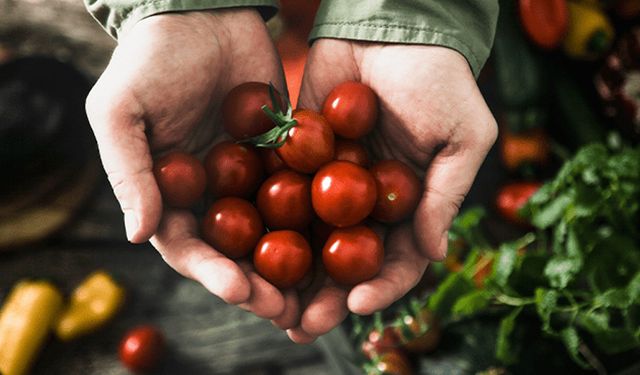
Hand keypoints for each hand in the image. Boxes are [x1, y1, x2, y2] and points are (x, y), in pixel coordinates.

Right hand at [85, 9, 289, 318]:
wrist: (203, 13)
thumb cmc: (149, 59)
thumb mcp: (121, 111)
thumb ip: (127, 172)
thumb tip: (137, 235)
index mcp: (170, 194)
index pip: (189, 247)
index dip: (212, 273)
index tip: (241, 291)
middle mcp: (211, 194)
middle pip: (237, 252)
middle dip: (260, 284)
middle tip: (289, 310)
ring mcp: (249, 177)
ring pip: (273, 231)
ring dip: (294, 265)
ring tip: (319, 293)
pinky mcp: (283, 155)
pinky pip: (303, 190)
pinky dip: (319, 218)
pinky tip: (341, 240)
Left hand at [283, 40, 497, 342]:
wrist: (391, 26)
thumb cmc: (441, 78)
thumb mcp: (463, 134)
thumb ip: (447, 193)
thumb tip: (435, 253)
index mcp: (410, 204)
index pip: (398, 259)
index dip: (381, 286)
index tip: (357, 304)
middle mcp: (368, 202)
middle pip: (346, 260)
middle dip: (326, 295)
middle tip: (302, 324)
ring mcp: (330, 182)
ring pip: (309, 239)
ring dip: (290, 274)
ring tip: (265, 301)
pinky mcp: (296, 157)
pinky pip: (280, 194)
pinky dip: (264, 223)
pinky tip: (244, 249)